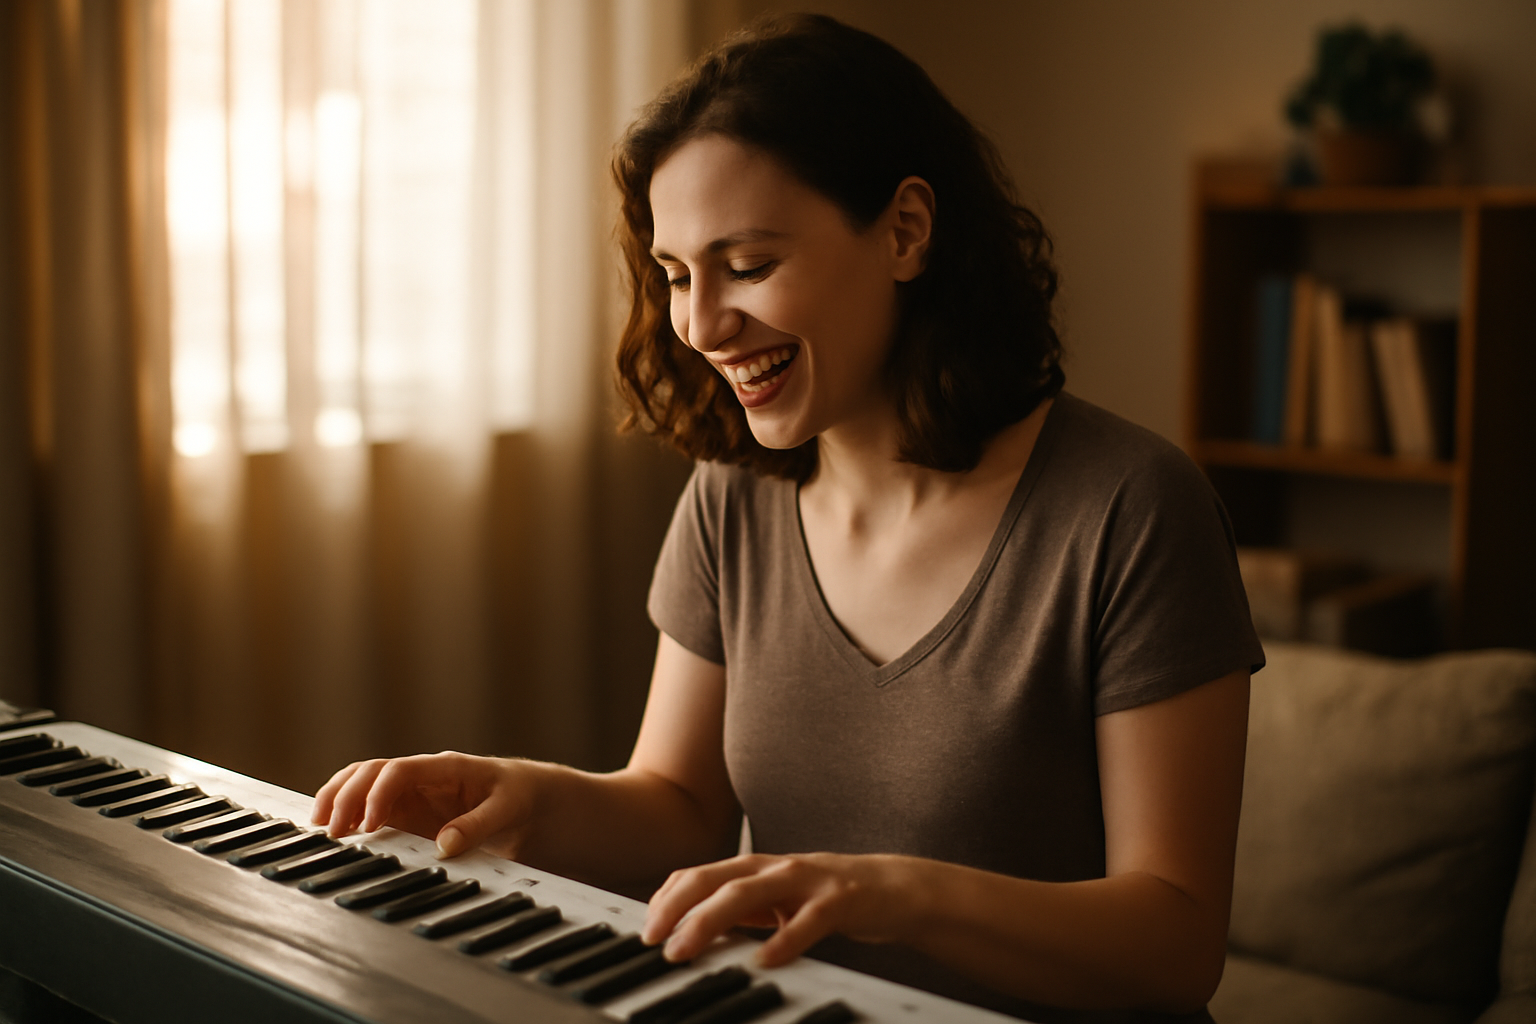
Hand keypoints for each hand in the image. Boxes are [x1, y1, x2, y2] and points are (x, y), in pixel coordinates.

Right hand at [311, 752, 538, 859]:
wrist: (525, 796)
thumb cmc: (516, 795)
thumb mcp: (506, 809)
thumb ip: (476, 826)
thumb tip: (443, 845)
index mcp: (445, 768)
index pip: (399, 771)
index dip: (378, 794)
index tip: (369, 826)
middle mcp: (422, 775)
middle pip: (371, 771)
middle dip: (346, 796)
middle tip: (331, 831)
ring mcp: (411, 791)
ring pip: (362, 782)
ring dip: (338, 799)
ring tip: (319, 828)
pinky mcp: (406, 809)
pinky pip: (368, 804)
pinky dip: (347, 813)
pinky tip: (334, 832)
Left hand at [641, 852, 925, 966]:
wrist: (893, 889)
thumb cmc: (828, 897)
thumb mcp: (776, 903)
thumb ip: (739, 912)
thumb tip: (691, 932)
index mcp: (758, 867)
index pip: (700, 874)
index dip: (668, 898)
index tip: (646, 928)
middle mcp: (776, 867)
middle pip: (715, 878)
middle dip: (677, 906)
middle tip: (653, 938)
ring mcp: (807, 880)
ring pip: (749, 892)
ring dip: (711, 919)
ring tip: (686, 948)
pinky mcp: (839, 900)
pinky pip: (807, 920)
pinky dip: (782, 940)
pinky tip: (763, 960)